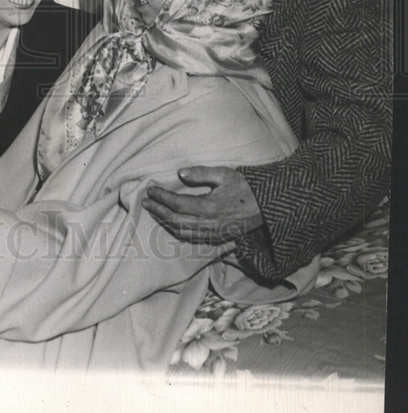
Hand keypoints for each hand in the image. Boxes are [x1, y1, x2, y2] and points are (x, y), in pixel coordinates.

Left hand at [141, 166, 263, 244]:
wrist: (265, 208)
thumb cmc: (245, 187)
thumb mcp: (224, 174)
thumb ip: (201, 173)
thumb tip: (180, 174)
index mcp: (209, 207)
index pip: (177, 204)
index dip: (161, 197)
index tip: (150, 190)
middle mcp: (209, 224)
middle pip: (175, 220)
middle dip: (158, 211)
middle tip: (146, 201)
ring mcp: (213, 234)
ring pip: (181, 232)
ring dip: (165, 222)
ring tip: (154, 211)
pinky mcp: (217, 239)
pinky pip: (191, 238)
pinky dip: (177, 231)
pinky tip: (171, 223)